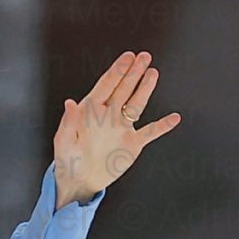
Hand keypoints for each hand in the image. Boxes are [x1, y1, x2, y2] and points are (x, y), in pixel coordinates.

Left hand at [54, 51, 179, 199]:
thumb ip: (68, 122)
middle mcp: (109, 115)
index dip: (117, 71)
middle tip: (145, 56)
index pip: (106, 85)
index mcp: (91, 111)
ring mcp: (122, 128)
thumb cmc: (67, 160)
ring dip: (145, 89)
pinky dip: (162, 126)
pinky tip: (174, 118)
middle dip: (134, 72)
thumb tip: (69, 102)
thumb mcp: (64, 141)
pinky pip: (150, 132)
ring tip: (153, 72)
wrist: (79, 181)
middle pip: (124, 89)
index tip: (128, 57)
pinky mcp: (132, 143)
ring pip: (137, 104)